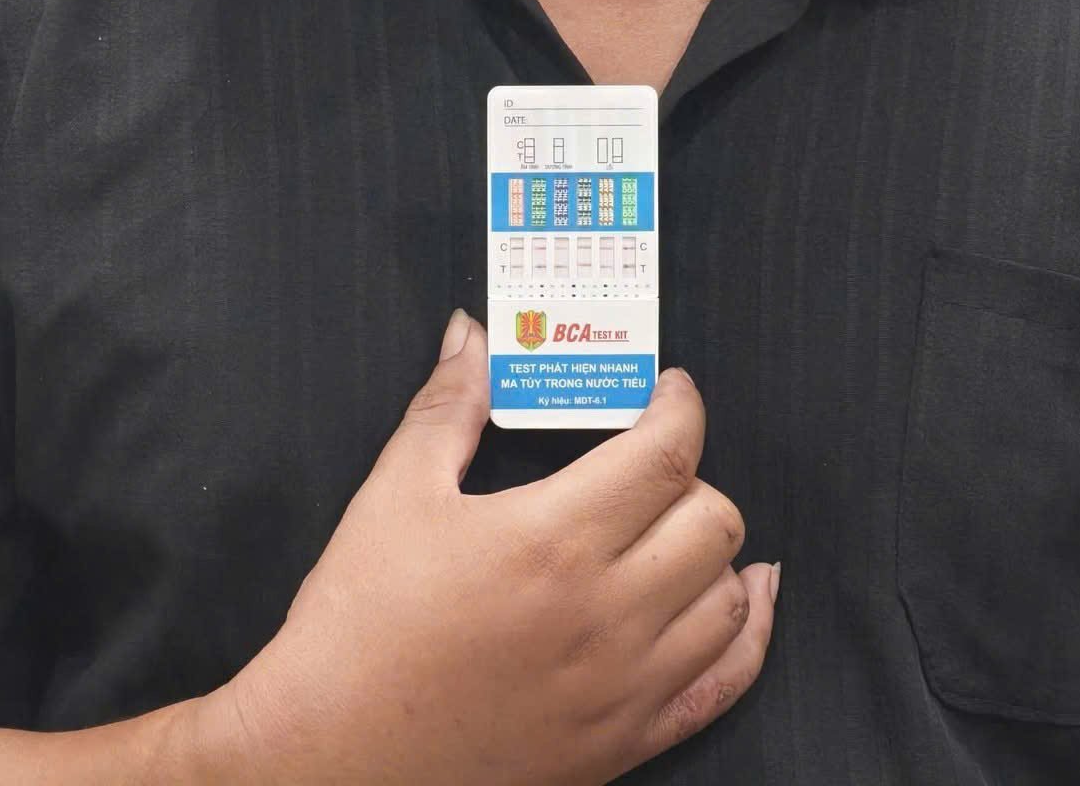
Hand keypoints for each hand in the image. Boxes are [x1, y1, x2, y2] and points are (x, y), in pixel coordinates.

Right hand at [200, 310, 778, 784]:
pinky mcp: (622, 744)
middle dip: (691, 474)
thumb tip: (472, 334)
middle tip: (650, 464)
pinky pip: (724, 686)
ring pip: (728, 599)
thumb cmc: (359, 626)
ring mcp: (622, 688)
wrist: (330, 758)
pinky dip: (749, 635)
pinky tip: (747, 600)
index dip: (681, 406)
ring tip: (677, 526)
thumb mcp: (394, 494)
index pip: (667, 453)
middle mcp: (605, 614)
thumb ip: (448, 405)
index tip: (669, 390)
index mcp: (553, 538)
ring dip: (713, 551)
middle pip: (712, 519)